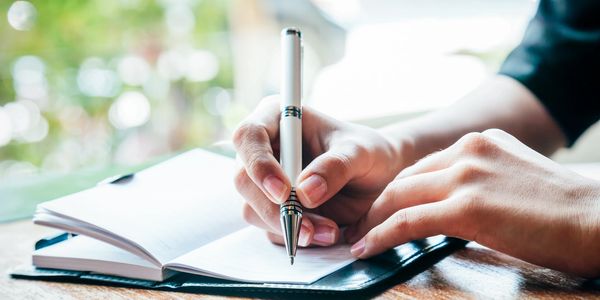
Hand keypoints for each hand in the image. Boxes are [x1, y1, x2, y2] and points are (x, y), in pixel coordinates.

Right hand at [232, 96, 410, 246]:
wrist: (379, 179)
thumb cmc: (368, 152)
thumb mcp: (361, 153)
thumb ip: (335, 166)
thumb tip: (305, 192)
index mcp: (278, 119)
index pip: (249, 136)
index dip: (259, 164)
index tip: (283, 191)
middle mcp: (265, 149)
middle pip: (244, 179)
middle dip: (274, 208)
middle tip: (307, 227)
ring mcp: (265, 182)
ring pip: (253, 209)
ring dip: (288, 227)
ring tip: (329, 231)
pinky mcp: (273, 209)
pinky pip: (271, 228)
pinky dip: (295, 236)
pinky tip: (325, 234)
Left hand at [346, 129, 599, 276]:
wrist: (598, 219)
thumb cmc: (563, 210)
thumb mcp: (515, 177)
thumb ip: (482, 179)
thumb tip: (453, 202)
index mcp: (480, 142)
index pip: (423, 166)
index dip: (397, 190)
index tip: (382, 208)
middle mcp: (468, 150)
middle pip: (404, 179)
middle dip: (377, 205)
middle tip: (360, 226)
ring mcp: (466, 176)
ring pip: (399, 197)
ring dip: (372, 222)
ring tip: (357, 240)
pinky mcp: (466, 206)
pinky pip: (408, 221)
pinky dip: (381, 236)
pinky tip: (367, 249)